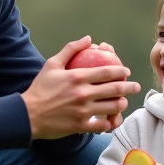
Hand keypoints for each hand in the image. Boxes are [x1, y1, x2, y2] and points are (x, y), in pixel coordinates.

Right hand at [22, 37, 140, 138]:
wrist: (27, 115)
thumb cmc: (40, 89)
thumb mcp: (52, 64)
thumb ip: (71, 49)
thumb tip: (88, 38)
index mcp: (77, 77)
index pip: (107, 71)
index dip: (121, 71)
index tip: (126, 71)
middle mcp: (83, 94)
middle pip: (115, 89)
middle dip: (130, 87)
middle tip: (136, 87)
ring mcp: (83, 111)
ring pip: (112, 108)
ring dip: (122, 105)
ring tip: (124, 102)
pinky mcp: (80, 126)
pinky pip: (101, 126)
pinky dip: (109, 123)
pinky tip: (111, 120)